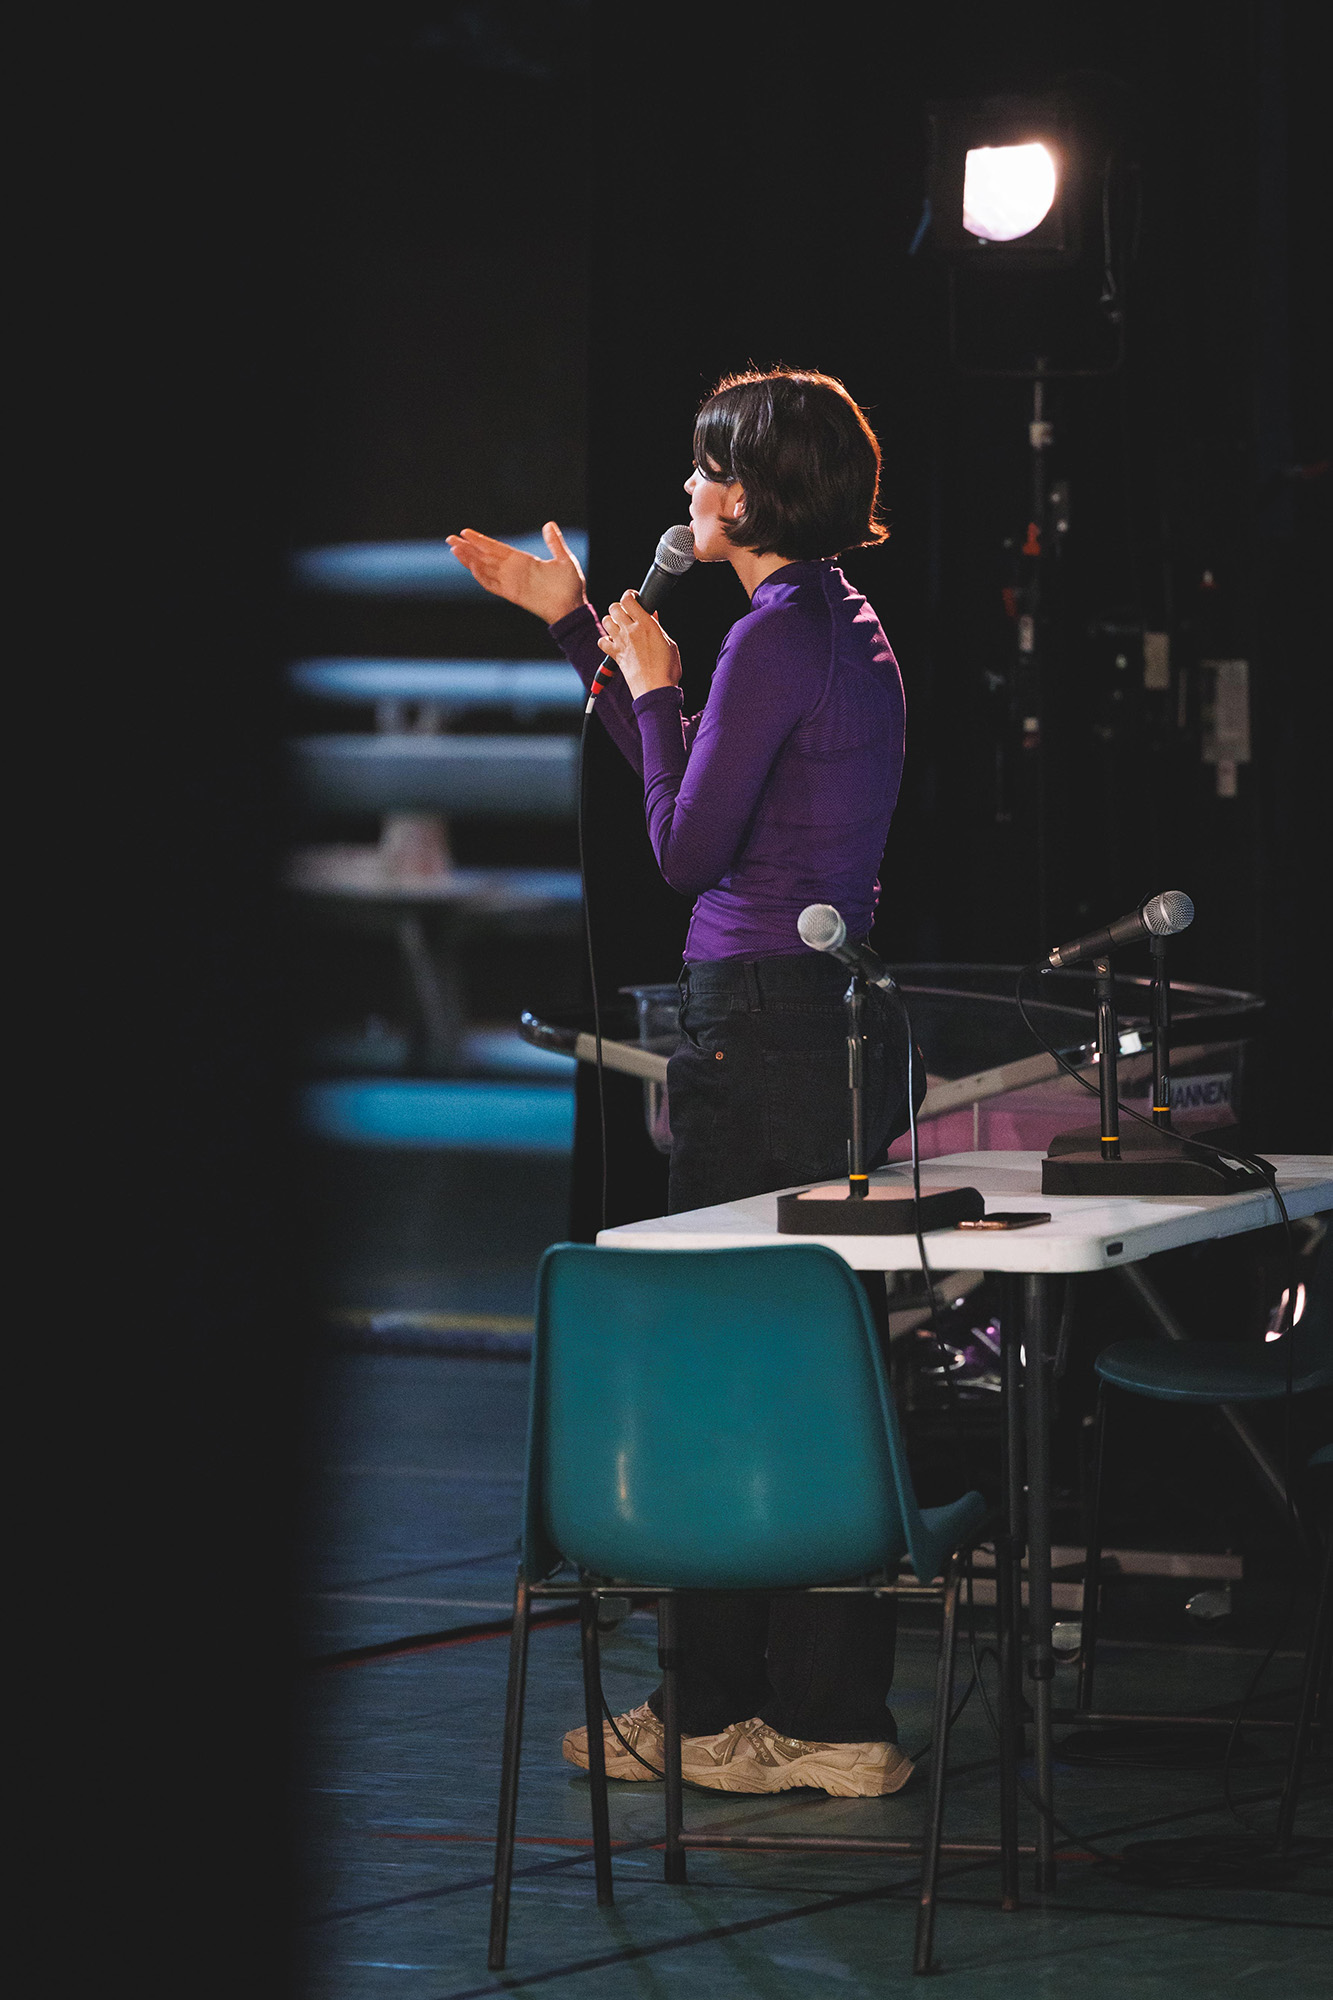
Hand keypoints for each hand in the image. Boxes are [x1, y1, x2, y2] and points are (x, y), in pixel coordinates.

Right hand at [445, 520, 587, 624]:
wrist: (573, 608)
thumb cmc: (570, 586)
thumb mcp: (564, 559)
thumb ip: (554, 543)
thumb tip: (548, 524)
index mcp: (523, 561)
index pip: (496, 548)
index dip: (481, 540)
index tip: (465, 532)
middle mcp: (513, 571)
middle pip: (485, 557)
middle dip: (468, 548)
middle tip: (450, 538)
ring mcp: (511, 582)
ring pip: (484, 569)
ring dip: (469, 559)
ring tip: (454, 549)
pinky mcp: (513, 594)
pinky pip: (493, 584)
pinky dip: (481, 576)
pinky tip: (470, 566)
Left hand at [599, 591, 681, 701]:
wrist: (655, 689)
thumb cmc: (667, 669)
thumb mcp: (669, 643)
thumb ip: (658, 627)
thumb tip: (652, 615)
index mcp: (647, 624)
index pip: (628, 599)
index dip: (630, 595)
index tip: (635, 599)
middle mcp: (631, 631)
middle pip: (614, 607)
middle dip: (620, 607)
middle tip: (628, 614)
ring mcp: (621, 642)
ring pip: (606, 621)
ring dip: (612, 621)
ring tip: (622, 628)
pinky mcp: (615, 655)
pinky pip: (602, 641)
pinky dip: (606, 640)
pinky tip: (615, 643)